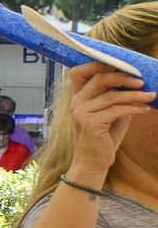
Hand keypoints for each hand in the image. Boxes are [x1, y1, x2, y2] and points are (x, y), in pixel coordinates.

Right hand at [64, 64, 155, 182]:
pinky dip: (134, 108)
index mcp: (79, 98)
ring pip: (112, 96)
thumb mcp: (111, 114)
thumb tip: (136, 83)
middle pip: (100, 79)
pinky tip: (144, 109)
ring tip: (151, 96)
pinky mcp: (89, 123)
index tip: (121, 66)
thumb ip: (117, 98)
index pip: (80, 73)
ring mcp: (80, 113)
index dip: (98, 64)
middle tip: (142, 81)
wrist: (93, 162)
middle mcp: (76, 103)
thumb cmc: (103, 138)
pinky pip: (116, 110)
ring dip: (135, 95)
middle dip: (124, 78)